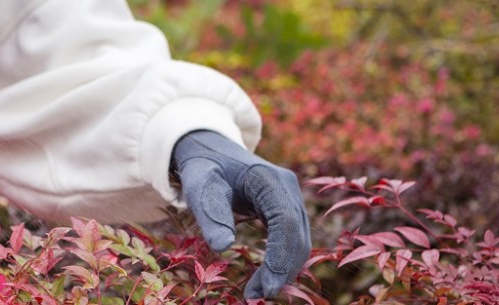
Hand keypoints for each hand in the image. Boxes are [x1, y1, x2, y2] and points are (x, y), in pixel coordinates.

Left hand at [173, 130, 310, 299]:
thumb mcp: (200, 186)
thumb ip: (210, 214)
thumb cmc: (203, 167)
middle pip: (297, 234)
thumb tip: (222, 248)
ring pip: (298, 239)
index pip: (285, 222)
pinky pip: (291, 237)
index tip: (266, 286)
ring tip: (256, 292)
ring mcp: (289, 197)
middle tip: (257, 296)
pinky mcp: (285, 207)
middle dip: (282, 269)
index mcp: (268, 178)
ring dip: (283, 269)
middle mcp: (286, 187)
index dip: (280, 256)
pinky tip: (264, 278)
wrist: (209, 149)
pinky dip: (281, 260)